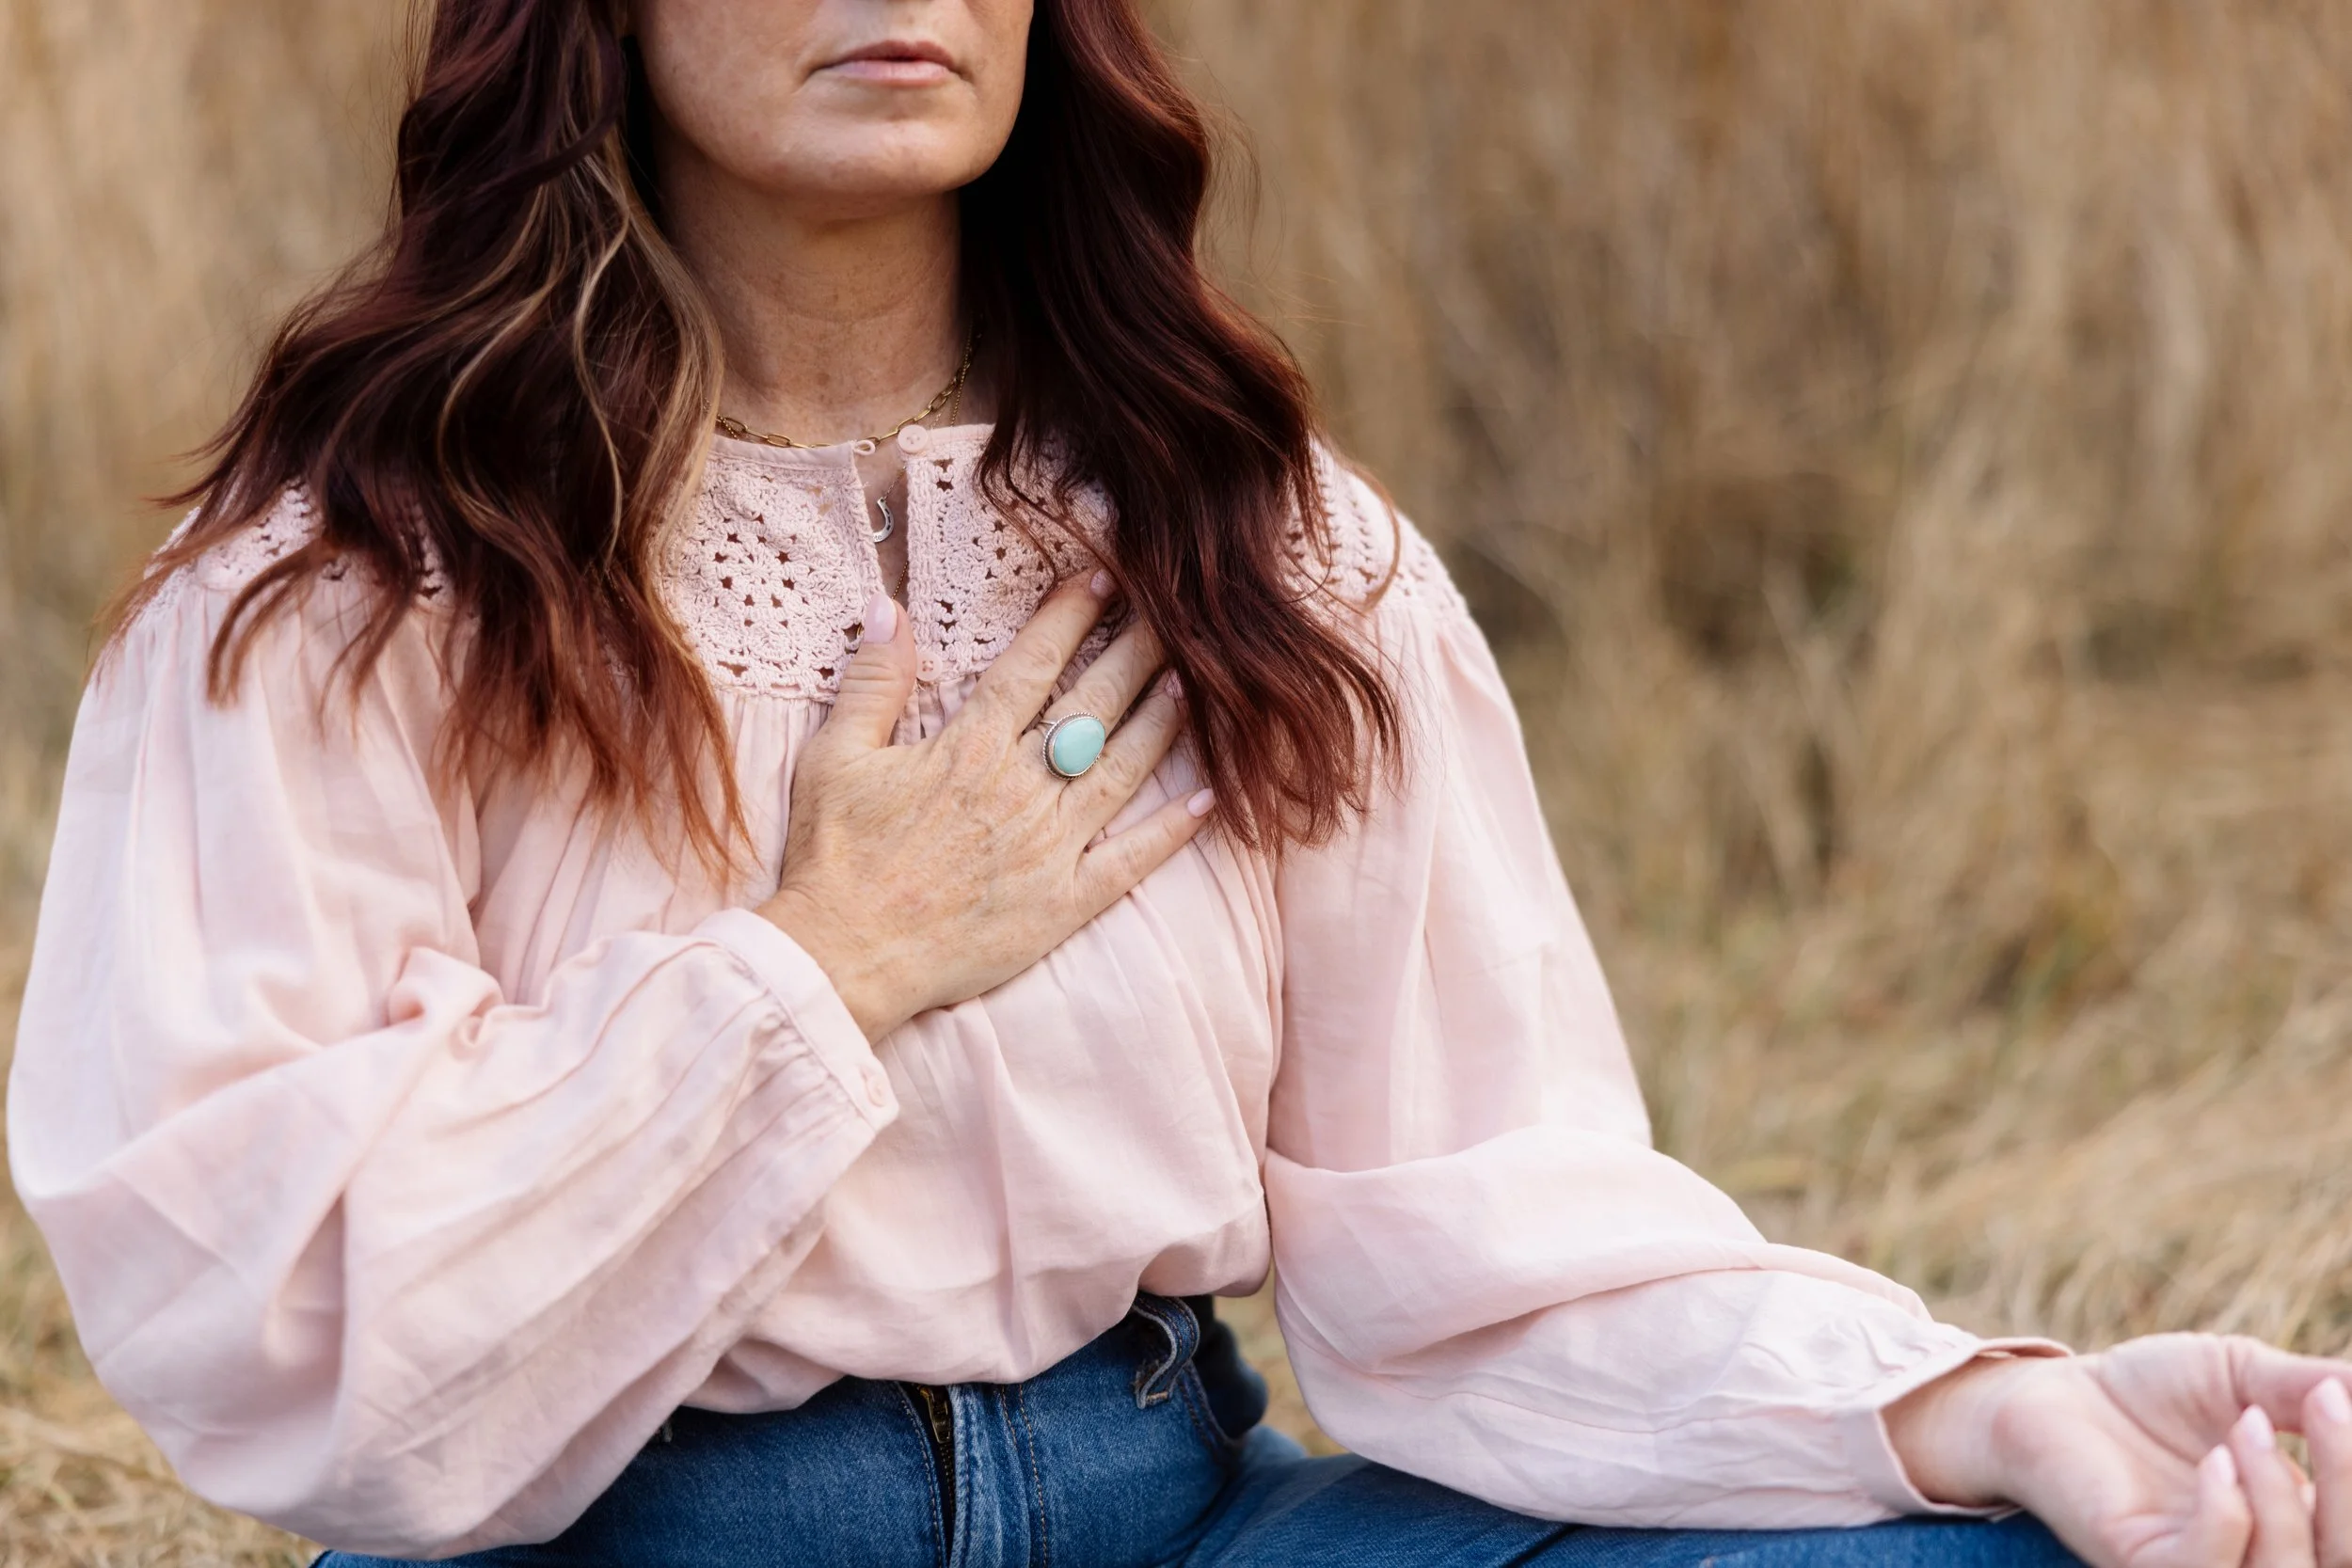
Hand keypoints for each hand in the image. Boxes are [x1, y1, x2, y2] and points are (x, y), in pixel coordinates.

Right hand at [758, 572, 1211, 1038]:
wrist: (842, 958)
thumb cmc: (833, 859)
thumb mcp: (834, 757)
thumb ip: (872, 681)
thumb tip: (888, 607)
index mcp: (970, 747)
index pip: (1035, 664)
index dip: (1074, 616)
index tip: (1106, 578)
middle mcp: (1021, 788)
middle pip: (1095, 706)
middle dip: (1138, 653)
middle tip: (1177, 615)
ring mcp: (1049, 847)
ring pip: (1123, 770)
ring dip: (1162, 723)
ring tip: (1195, 683)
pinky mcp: (1063, 904)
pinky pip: (1130, 861)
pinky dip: (1171, 831)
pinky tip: (1207, 801)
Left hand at [1887, 1334, 2351, 1565]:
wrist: (2057, 1392)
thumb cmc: (2151, 1387)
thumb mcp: (2244, 1377)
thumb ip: (2310, 1389)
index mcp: (2297, 1520)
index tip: (2341, 1392)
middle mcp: (2259, 1554)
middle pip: (2342, 1558)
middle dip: (2347, 1479)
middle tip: (2322, 1399)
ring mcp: (2200, 1564)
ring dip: (2282, 1496)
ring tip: (2243, 1421)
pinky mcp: (2141, 1565)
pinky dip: (2226, 1517)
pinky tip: (2214, 1461)